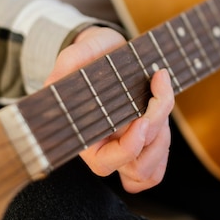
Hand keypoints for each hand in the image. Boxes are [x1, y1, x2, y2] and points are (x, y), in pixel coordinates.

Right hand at [45, 26, 174, 192]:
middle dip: (155, 133)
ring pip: (151, 167)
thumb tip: (54, 81)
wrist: (104, 53)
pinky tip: (164, 104)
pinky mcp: (142, 144)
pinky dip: (164, 142)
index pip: (105, 163)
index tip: (141, 120)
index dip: (129, 148)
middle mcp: (106, 148)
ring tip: (160, 92)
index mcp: (85, 137)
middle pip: (138, 167)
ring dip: (163, 133)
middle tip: (157, 96)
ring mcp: (126, 148)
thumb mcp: (77, 54)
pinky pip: (157, 164)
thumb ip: (68, 63)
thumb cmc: (89, 57)